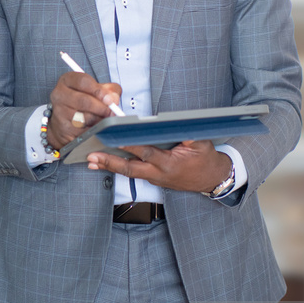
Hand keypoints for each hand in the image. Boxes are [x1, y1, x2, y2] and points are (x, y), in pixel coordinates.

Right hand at [47, 72, 121, 147]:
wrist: (66, 122)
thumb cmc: (83, 102)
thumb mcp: (95, 90)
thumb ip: (108, 90)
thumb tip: (114, 99)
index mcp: (67, 80)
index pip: (83, 81)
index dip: (99, 90)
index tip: (109, 99)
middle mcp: (59, 94)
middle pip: (84, 100)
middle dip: (102, 108)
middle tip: (112, 112)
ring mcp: (59, 112)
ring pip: (84, 117)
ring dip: (98, 120)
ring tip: (102, 119)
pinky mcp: (63, 128)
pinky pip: (83, 130)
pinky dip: (93, 130)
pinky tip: (94, 126)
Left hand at [87, 140, 232, 193]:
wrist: (211, 179)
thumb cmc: (206, 160)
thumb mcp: (202, 143)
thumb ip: (188, 134)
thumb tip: (174, 123)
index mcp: (169, 164)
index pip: (146, 152)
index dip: (130, 146)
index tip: (116, 139)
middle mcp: (159, 173)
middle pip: (130, 169)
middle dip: (110, 163)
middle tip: (92, 157)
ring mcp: (155, 178)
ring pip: (129, 172)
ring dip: (110, 167)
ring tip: (91, 161)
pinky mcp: (153, 178)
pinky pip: (134, 172)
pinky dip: (119, 168)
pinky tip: (105, 162)